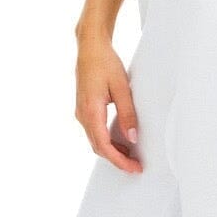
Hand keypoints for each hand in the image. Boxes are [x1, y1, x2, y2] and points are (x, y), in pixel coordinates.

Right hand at [74, 36, 142, 173]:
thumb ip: (127, 114)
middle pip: (98, 147)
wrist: (90, 48)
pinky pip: (95, 132)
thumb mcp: (121, 88)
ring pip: (96, 141)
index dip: (119, 161)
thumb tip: (132, 138)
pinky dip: (107, 141)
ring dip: (112, 151)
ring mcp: (81, 113)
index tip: (133, 168)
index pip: (104, 146)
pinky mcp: (84, 110)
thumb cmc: (104, 63)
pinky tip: (120, 141)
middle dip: (117, 159)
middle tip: (135, 166)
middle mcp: (83, 115)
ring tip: (131, 156)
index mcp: (91, 112)